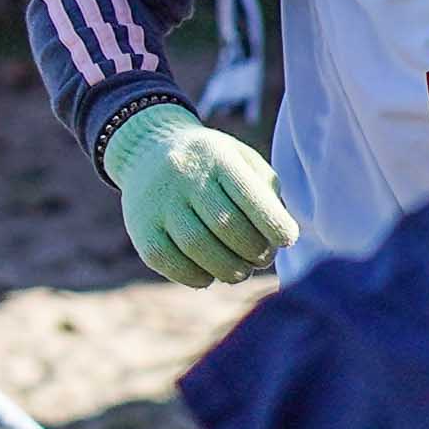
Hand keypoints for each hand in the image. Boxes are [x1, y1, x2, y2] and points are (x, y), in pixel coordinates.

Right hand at [96, 105, 297, 288]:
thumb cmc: (211, 163)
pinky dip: (197, 277)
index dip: (275, 225)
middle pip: (227, 227)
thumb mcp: (242, 160)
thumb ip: (266, 192)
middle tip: (262, 259)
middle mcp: (184, 175)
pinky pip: (172, 263)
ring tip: (240, 271)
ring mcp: (159, 203)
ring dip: (229, 269)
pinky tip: (210, 274)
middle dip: (254, 252)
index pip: (251, 197)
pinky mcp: (141, 229)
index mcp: (216, 156)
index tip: (287, 239)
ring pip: (199, 248)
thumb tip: (280, 238)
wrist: (148, 151)